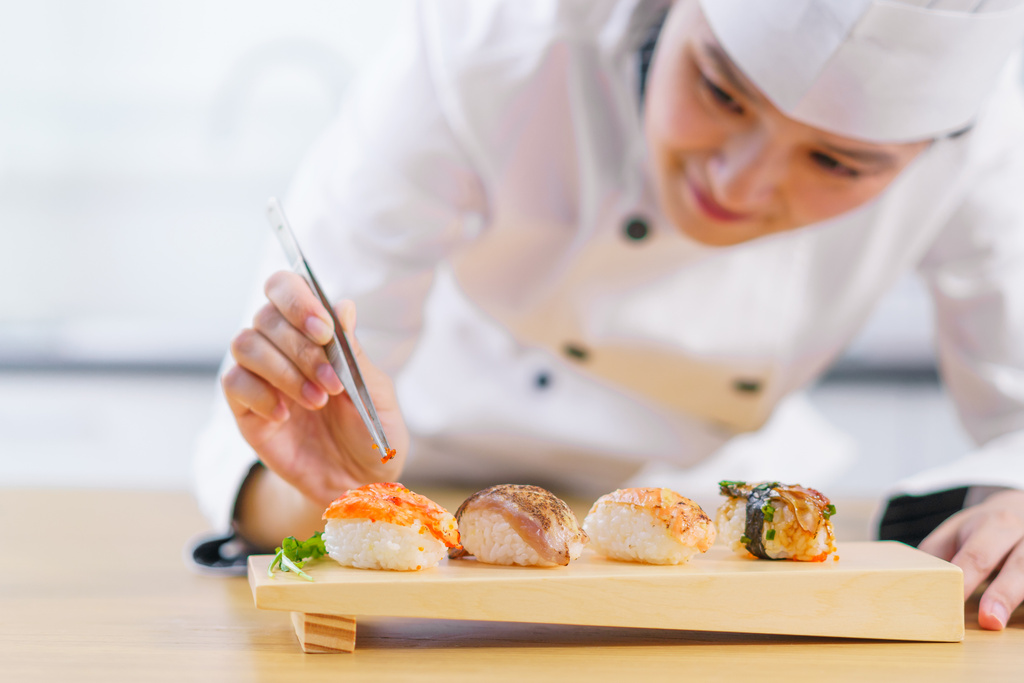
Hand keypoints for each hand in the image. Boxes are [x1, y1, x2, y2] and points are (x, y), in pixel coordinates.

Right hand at [221, 270, 408, 507]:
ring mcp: (261, 376)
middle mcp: (282, 347)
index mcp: (315, 332)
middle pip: (265, 315)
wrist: (356, 483)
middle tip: (332, 385)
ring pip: (245, 343)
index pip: (286, 287)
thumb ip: (354, 352)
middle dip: (301, 348)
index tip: (323, 331)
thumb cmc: (370, 433)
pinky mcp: (245, 408)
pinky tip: (285, 416)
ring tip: (316, 402)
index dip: (298, 299)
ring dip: (284, 372)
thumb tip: (343, 305)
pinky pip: (233, 383)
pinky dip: (261, 395)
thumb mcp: (375, 394)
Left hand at [918, 489, 1023, 629]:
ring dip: (1017, 597)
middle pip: (1018, 565)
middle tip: (989, 621)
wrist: (1021, 508)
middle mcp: (1023, 534)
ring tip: (1002, 622)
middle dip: (1003, 593)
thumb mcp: (957, 530)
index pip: (978, 555)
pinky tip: (1019, 616)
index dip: (967, 579)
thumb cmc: (982, 528)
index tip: (954, 601)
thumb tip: (911, 576)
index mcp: (994, 524)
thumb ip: (937, 552)